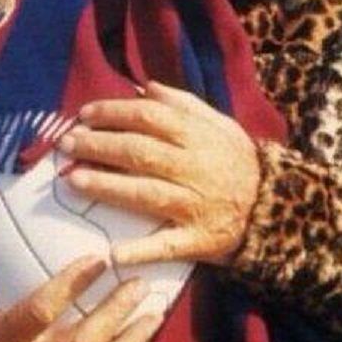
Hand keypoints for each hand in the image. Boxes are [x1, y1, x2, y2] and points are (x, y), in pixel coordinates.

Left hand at [58, 80, 260, 266]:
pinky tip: (114, 253)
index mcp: (197, 137)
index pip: (148, 118)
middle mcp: (194, 168)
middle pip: (140, 152)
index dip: (113, 113)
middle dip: (100, 145)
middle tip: (66, 143)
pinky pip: (168, 245)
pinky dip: (142, 249)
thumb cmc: (237, 161)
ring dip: (109, 186)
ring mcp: (194, 205)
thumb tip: (145, 88)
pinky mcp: (197, 239)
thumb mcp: (220, 124)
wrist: (275, 206)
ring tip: (74, 180)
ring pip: (147, 193)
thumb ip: (184, 105)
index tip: (83, 115)